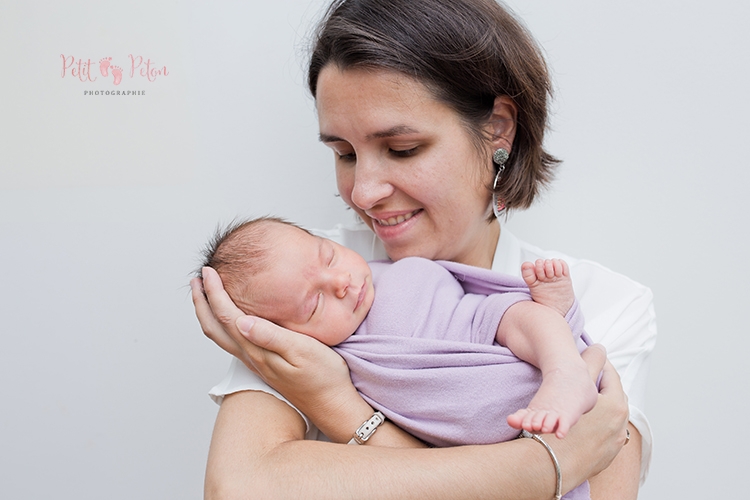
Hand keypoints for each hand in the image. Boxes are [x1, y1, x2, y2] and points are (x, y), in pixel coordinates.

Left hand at [191, 267, 366, 436]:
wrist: (331, 404)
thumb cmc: (323, 377)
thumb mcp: (302, 351)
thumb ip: (271, 336)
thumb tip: (242, 321)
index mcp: (257, 350)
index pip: (226, 316)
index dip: (214, 292)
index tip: (208, 272)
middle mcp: (251, 357)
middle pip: (214, 328)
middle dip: (202, 302)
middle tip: (197, 280)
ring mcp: (256, 362)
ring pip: (221, 336)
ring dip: (209, 313)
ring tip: (207, 295)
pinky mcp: (264, 364)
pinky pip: (233, 341)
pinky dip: (223, 324)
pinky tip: (233, 317)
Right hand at [551, 344, 629, 490]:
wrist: (552, 466)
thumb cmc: (562, 427)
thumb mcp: (577, 388)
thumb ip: (589, 364)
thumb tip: (599, 347)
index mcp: (616, 405)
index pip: (611, 376)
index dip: (598, 365)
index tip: (586, 361)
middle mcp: (620, 425)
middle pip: (613, 397)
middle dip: (600, 386)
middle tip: (583, 380)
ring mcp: (615, 443)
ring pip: (610, 417)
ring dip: (599, 407)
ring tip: (581, 402)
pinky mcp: (607, 457)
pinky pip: (605, 434)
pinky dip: (596, 426)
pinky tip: (581, 424)